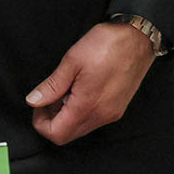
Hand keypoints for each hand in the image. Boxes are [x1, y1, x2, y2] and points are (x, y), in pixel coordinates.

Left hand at [26, 21, 157, 145]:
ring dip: (67, 116)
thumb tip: (34, 101)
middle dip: (52, 120)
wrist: (139, 38)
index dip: (41, 122)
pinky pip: (94, 120)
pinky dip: (81, 111)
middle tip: (49, 97)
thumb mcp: (73, 61)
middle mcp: (102, 116)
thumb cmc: (109, 45)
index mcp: (87, 106)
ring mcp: (112, 113)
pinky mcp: (118, 108)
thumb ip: (52, 86)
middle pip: (68, 135)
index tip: (39, 104)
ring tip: (66, 90)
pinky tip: (80, 90)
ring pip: (81, 128)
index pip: (57, 134)